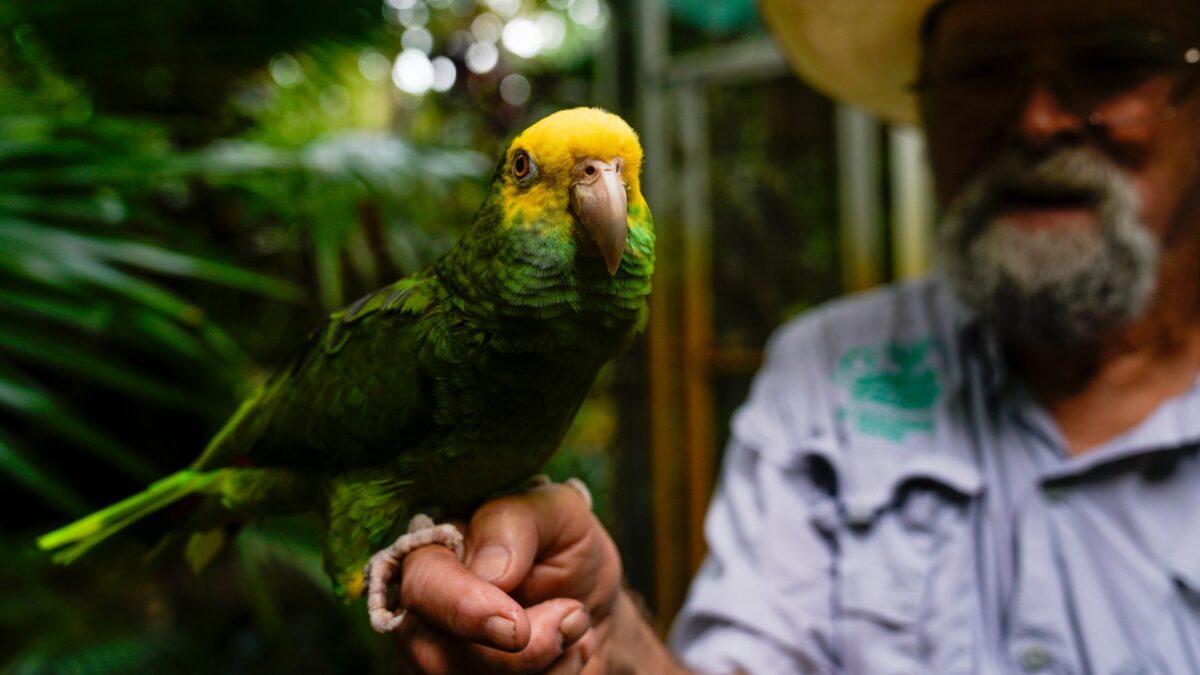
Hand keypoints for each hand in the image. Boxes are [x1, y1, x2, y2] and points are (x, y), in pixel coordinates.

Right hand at [394, 481, 621, 673]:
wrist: (597, 611)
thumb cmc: (567, 552)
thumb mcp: (556, 514)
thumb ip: (514, 523)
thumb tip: (489, 570)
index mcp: (434, 553)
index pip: (424, 585)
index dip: (464, 608)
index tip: (518, 628)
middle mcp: (423, 614)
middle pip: (435, 656)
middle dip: (511, 657)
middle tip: (571, 623)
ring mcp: (438, 661)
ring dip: (539, 668)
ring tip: (573, 629)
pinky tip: (567, 656)